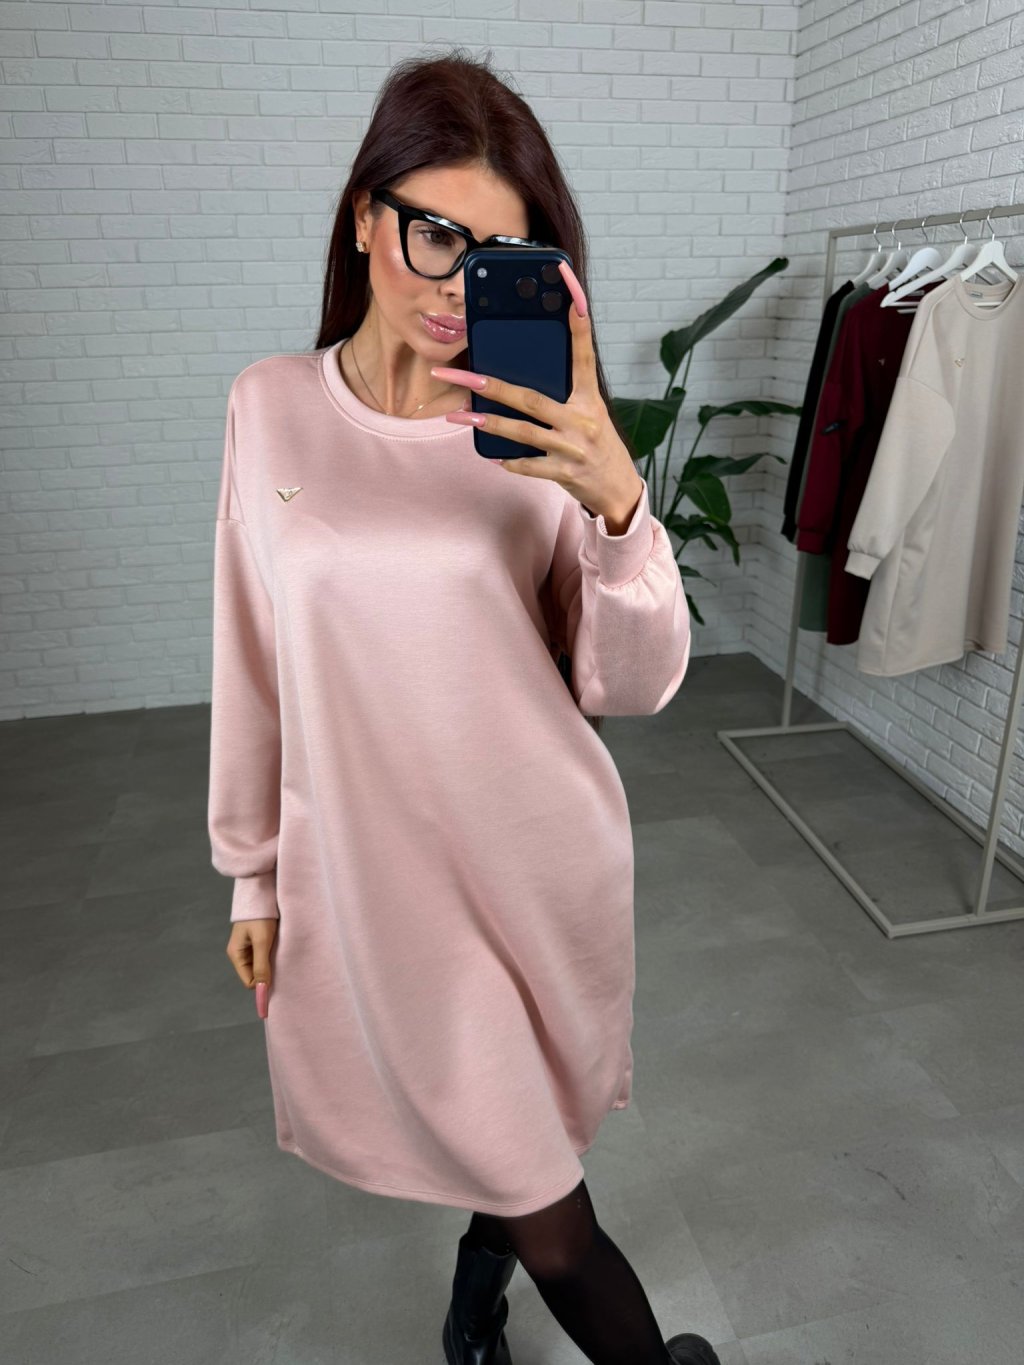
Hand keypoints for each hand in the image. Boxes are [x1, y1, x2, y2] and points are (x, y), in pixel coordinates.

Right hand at [226, 918, 276, 994]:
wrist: (262, 893)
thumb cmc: (260, 916)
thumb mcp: (262, 941)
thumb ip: (261, 965)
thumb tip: (262, 990)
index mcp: (236, 954)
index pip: (249, 982)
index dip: (262, 984)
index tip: (278, 981)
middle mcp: (240, 953)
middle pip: (255, 975)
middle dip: (268, 974)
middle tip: (282, 966)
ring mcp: (248, 947)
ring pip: (261, 966)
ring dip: (271, 964)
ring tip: (281, 955)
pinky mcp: (257, 941)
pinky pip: (265, 957)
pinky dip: (273, 956)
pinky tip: (280, 950)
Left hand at [431, 260, 644, 527]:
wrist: (618, 489)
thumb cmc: (597, 444)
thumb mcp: (589, 412)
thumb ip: (563, 394)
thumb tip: (520, 379)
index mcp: (590, 398)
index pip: (584, 354)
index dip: (579, 324)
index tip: (571, 292)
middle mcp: (582, 419)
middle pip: (530, 398)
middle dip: (491, 385)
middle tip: (462, 373)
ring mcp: (572, 447)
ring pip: (522, 432)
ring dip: (488, 422)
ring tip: (459, 414)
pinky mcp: (564, 472)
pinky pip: (527, 464)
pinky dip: (508, 461)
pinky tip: (491, 456)